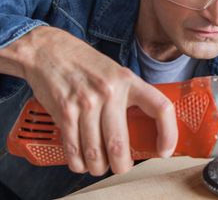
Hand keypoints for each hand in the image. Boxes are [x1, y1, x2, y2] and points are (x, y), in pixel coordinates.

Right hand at [0, 26, 177, 175]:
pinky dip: (78, 162)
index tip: (165, 150)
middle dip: (122, 165)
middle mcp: (110, 92)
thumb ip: (130, 96)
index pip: (160, 108)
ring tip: (99, 166)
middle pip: (120, 143)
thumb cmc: (86, 63)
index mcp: (129, 81)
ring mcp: (86, 103)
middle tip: (122, 167)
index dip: (168, 133)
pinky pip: (74, 148)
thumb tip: (143, 128)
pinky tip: (81, 163)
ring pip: (95, 152)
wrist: (49, 50)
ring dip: (98, 167)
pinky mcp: (65, 112)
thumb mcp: (116, 72)